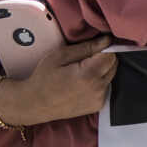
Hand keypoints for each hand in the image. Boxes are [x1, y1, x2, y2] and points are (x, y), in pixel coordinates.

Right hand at [0, 35, 116, 126]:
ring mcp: (98, 99)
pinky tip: (82, 84)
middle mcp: (97, 89)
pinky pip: (105, 87)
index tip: (91, 49)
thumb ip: (87, 47)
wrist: (33, 104)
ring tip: (80, 73)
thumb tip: (107, 40)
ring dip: (101, 70)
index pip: (111, 54)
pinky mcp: (96, 106)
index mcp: (88, 75)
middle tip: (83, 61)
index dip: (102, 48)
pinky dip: (98, 82)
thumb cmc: (44, 77)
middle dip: (103, 59)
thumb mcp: (60, 56)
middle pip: (113, 65)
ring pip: (110, 75)